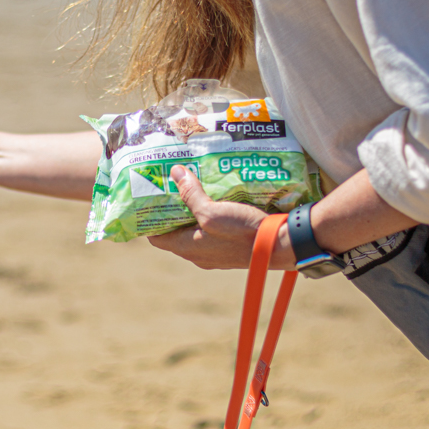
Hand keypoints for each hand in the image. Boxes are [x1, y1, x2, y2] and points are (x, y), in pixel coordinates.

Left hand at [147, 166, 295, 269]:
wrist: (279, 245)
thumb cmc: (242, 231)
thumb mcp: (212, 211)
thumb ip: (191, 195)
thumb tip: (175, 173)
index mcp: (187, 247)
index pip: (156, 238)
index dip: (149, 220)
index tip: (148, 200)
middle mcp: (198, 254)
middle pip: (175, 232)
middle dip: (172, 211)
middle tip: (170, 188)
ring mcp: (215, 253)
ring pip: (195, 231)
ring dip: (192, 213)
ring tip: (191, 189)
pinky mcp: (230, 249)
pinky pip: (212, 232)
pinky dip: (209, 218)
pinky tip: (214, 200)